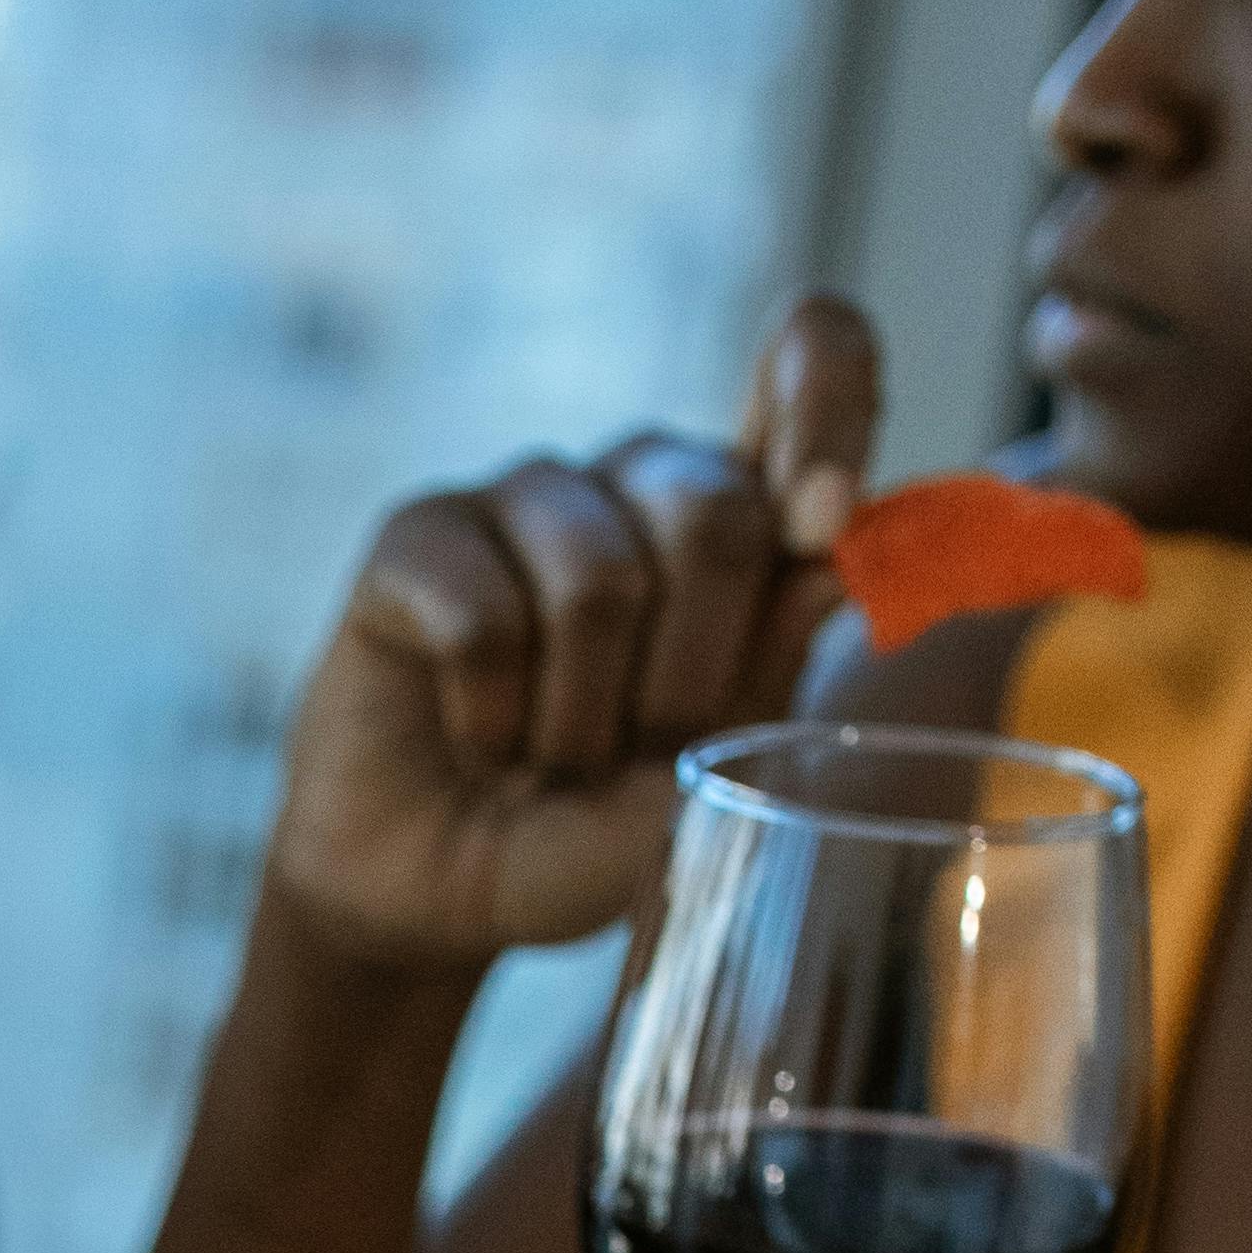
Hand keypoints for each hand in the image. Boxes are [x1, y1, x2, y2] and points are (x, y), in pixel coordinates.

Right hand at [265, 297, 879, 974]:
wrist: (440, 898)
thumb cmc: (588, 831)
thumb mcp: (708, 773)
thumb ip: (769, 668)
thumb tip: (825, 564)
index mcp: (742, 514)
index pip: (815, 355)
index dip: (831, 408)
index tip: (821, 527)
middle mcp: (640, 482)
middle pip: (715, 511)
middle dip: (688, 679)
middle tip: (639, 761)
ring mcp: (528, 498)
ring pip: (599, 579)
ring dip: (581, 722)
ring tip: (548, 769)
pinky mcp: (420, 535)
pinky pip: (485, 619)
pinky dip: (492, 721)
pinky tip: (479, 746)